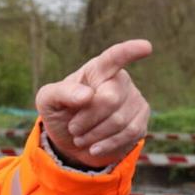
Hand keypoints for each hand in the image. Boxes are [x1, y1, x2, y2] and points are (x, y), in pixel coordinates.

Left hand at [36, 40, 151, 168]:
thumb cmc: (61, 112)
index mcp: (98, 69)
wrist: (72, 141)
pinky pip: (131, 134)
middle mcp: (120, 81)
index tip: (146, 47)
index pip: (114, 57)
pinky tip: (95, 148)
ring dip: (94, 135)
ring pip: (119, 121)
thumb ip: (62, 93)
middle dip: (87, 118)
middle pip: (109, 99)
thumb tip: (87, 95)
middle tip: (73, 128)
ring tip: (80, 138)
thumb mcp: (48, 101)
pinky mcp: (141, 121)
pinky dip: (108, 144)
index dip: (129, 51)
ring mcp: (134, 100)